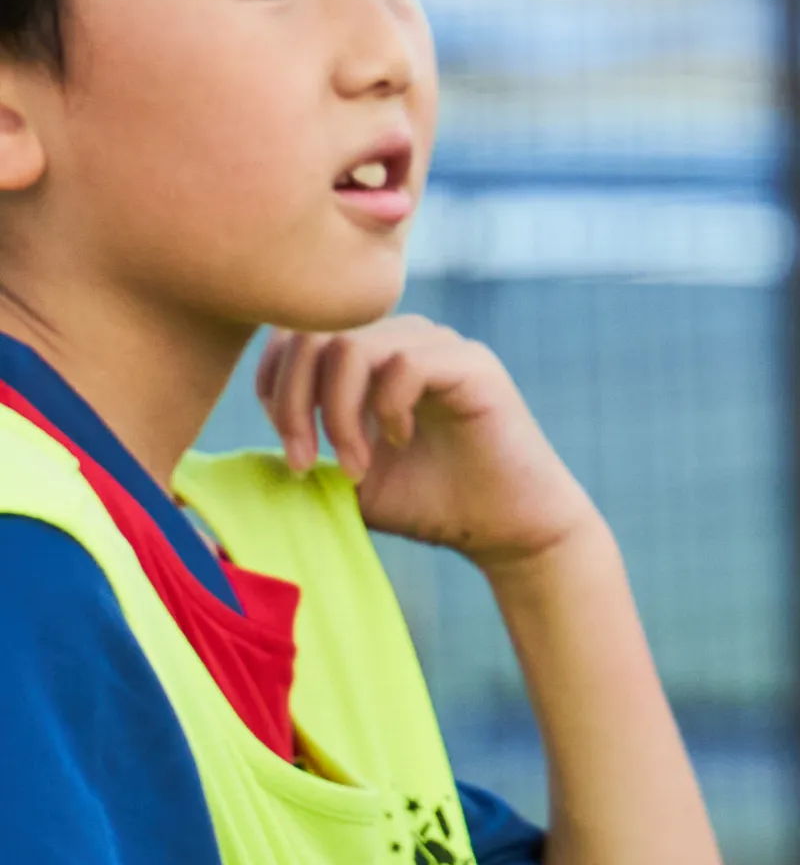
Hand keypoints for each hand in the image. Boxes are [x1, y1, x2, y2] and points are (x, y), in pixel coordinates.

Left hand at [259, 319, 600, 574]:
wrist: (508, 531)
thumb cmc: (431, 506)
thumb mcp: (345, 478)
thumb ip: (301, 449)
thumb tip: (227, 453)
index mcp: (373, 355)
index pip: (296, 335)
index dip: (273, 386)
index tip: (289, 450)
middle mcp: (405, 338)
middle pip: (314, 334)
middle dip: (293, 402)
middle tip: (302, 461)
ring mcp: (441, 346)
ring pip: (350, 347)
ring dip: (337, 413)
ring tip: (353, 465)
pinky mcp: (473, 366)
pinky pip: (403, 364)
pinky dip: (386, 409)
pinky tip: (399, 441)